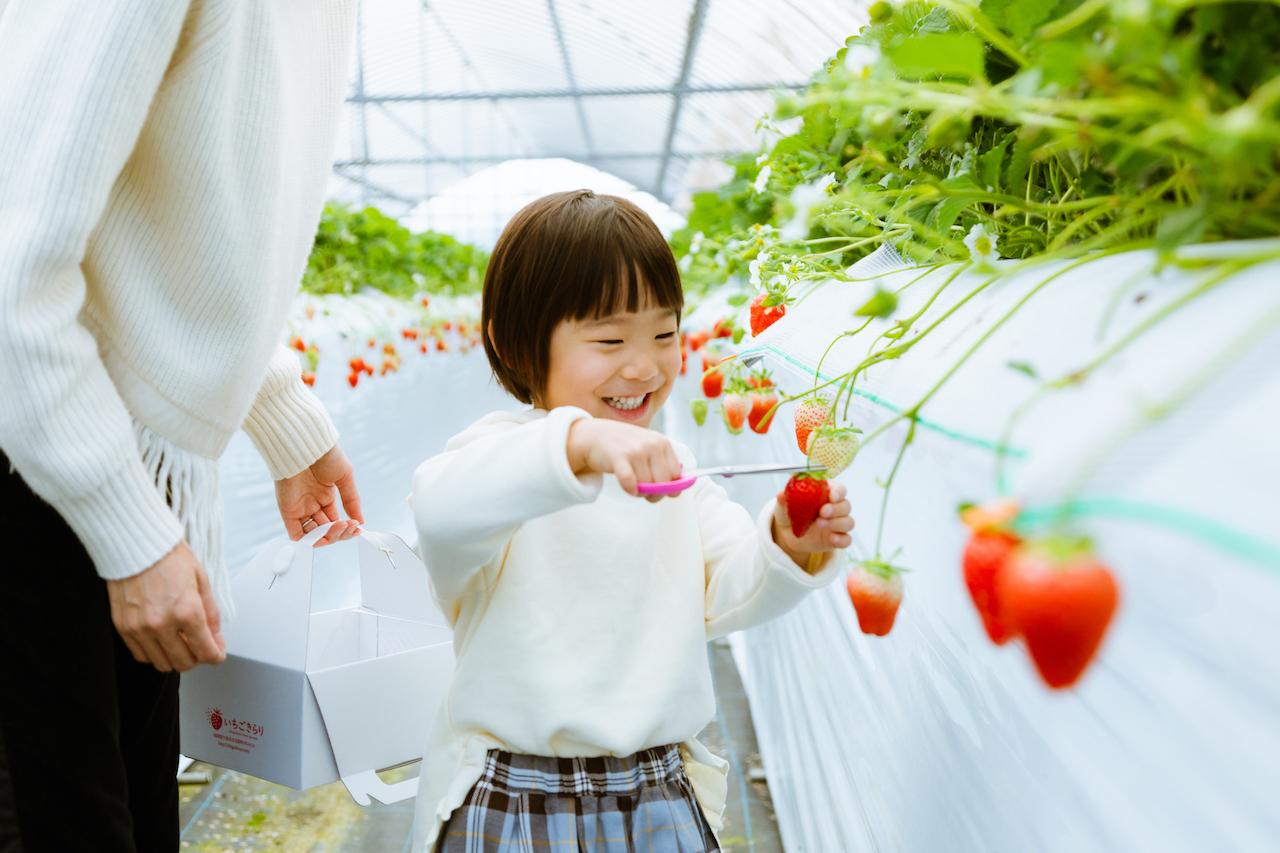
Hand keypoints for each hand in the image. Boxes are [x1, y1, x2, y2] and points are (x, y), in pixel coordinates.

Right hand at [107, 541, 225, 672]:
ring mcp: (140, 628)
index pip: (206, 652)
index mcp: (187, 611)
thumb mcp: (202, 581)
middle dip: (197, 658)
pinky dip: (154, 653)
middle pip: (184, 663)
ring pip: (162, 664)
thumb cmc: (170, 557)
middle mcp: (162, 624)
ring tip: (181, 644)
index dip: (216, 657)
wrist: (136, 545)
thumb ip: (211, 614)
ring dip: (175, 658)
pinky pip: (141, 655)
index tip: (217, 654)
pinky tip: (162, 641)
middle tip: (200, 647)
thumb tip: (216, 638)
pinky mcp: (123, 627)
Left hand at [275, 444, 363, 544]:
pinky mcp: (288, 511)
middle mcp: (312, 504)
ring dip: (329, 537)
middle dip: (340, 533)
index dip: (346, 527)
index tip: (357, 526)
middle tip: (350, 526)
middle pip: (325, 530)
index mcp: (324, 496)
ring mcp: (300, 508)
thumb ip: (351, 500)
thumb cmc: (326, 456)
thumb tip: (361, 521)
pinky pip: (297, 534)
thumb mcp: (345, 478)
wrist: (306, 446)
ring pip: (313, 534)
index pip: (334, 521)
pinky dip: (309, 541)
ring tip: (341, 526)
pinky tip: (324, 537)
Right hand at [566, 417, 682, 500]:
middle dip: (655, 493)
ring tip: (633, 486)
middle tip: (644, 492)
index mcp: (663, 443)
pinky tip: (628, 488)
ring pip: (646, 485)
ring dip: (640, 492)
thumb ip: (663, 466)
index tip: (659, 490)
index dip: (669, 487)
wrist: (594, 435)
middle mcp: (652, 445)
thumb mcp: (648, 448)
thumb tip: (675, 493)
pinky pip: (630, 482)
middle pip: (663, 483)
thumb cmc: (624, 447)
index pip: (676, 474)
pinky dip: (630, 490)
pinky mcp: (618, 457)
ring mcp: (635, 450)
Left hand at [772, 481, 853, 570]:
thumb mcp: (784, 506)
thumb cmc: (790, 513)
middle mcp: (835, 508)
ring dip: (836, 523)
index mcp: (826, 494)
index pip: (839, 489)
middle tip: (822, 512)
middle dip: (836, 508)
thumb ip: (784, 499)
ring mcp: (837, 524)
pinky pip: (846, 540)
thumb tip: (781, 494)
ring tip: (820, 524)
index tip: (831, 496)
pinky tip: (832, 539)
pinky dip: (841, 540)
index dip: (838, 491)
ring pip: (848, 522)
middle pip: (845, 505)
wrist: (788, 535)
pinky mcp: (837, 539)